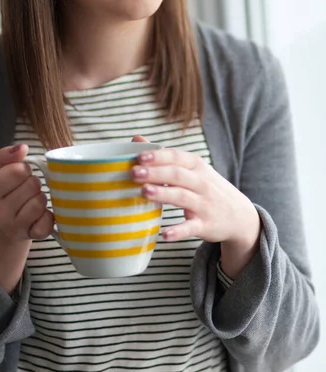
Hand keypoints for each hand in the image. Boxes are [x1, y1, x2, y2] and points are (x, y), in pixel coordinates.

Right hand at [0, 144, 53, 241]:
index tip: (18, 174)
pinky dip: (48, 216)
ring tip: (31, 199)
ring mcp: (13, 229)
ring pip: (40, 201)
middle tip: (25, 188)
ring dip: (40, 197)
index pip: (17, 171)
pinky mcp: (30, 237)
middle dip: (32, 182)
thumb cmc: (0, 189)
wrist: (0, 222)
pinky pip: (48, 222)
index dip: (23, 169)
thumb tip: (22, 148)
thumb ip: (4, 155)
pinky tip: (39, 215)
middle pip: (32, 184)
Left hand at [131, 136, 260, 277]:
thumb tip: (137, 138)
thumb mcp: (191, 169)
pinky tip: (165, 234)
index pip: (177, 157)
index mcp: (196, 166)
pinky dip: (179, 231)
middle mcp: (201, 183)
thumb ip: (164, 156)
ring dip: (163, 194)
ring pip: (182, 197)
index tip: (139, 157)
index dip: (158, 156)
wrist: (239, 215)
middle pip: (177, 175)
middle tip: (134, 172)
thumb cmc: (206, 187)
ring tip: (144, 192)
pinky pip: (191, 228)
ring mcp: (204, 204)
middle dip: (155, 173)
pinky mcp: (205, 225)